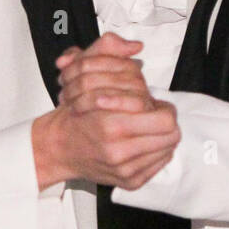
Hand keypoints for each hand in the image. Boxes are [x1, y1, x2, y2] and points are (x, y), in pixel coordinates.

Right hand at [34, 34, 177, 189]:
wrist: (57, 148)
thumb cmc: (73, 115)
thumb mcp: (83, 73)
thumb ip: (108, 51)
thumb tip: (135, 47)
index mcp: (112, 124)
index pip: (166, 119)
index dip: (163, 108)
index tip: (153, 105)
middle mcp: (119, 151)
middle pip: (171, 136)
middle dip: (166, 122)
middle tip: (154, 115)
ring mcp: (125, 170)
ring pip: (167, 150)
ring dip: (161, 137)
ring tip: (145, 128)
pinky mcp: (129, 182)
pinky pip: (159, 167)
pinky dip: (154, 153)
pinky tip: (140, 143)